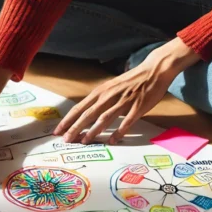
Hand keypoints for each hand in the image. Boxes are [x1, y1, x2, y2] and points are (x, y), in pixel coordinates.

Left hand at [54, 39, 199, 143]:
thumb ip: (100, 100)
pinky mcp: (138, 107)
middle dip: (75, 128)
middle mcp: (109, 96)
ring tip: (84, 141)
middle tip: (66, 140)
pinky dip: (119, 131)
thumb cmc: (131, 80)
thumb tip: (86, 113)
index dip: (68, 120)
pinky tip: (112, 140)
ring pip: (105, 118)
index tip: (58, 130)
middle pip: (88, 114)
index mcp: (101, 91)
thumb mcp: (111, 87)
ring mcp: (123, 101)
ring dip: (93, 131)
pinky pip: (127, 121)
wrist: (154, 70)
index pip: (79, 108)